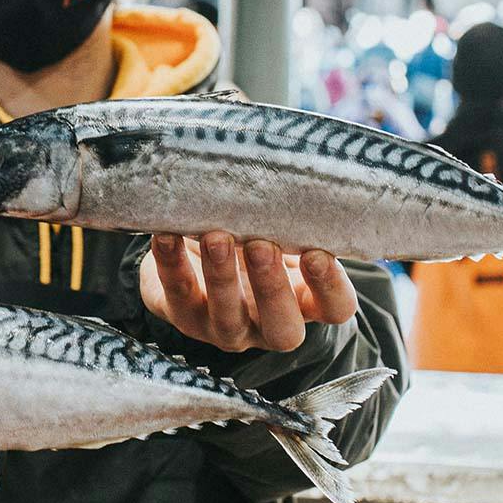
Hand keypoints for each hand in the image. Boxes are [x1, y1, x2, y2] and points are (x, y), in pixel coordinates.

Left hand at [140, 232, 357, 352]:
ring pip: (227, 316)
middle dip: (271, 287)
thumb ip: (290, 218)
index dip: (331, 287)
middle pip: (282, 327)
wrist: (195, 254)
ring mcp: (223, 327)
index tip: (318, 254)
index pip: (335, 309)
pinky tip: (167, 234)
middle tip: (261, 246)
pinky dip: (170, 262)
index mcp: (304, 303)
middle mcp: (267, 324)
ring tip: (217, 237)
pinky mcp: (181, 314)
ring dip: (222, 276)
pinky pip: (175, 292)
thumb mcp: (278, 231)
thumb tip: (299, 175)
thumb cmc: (253, 237)